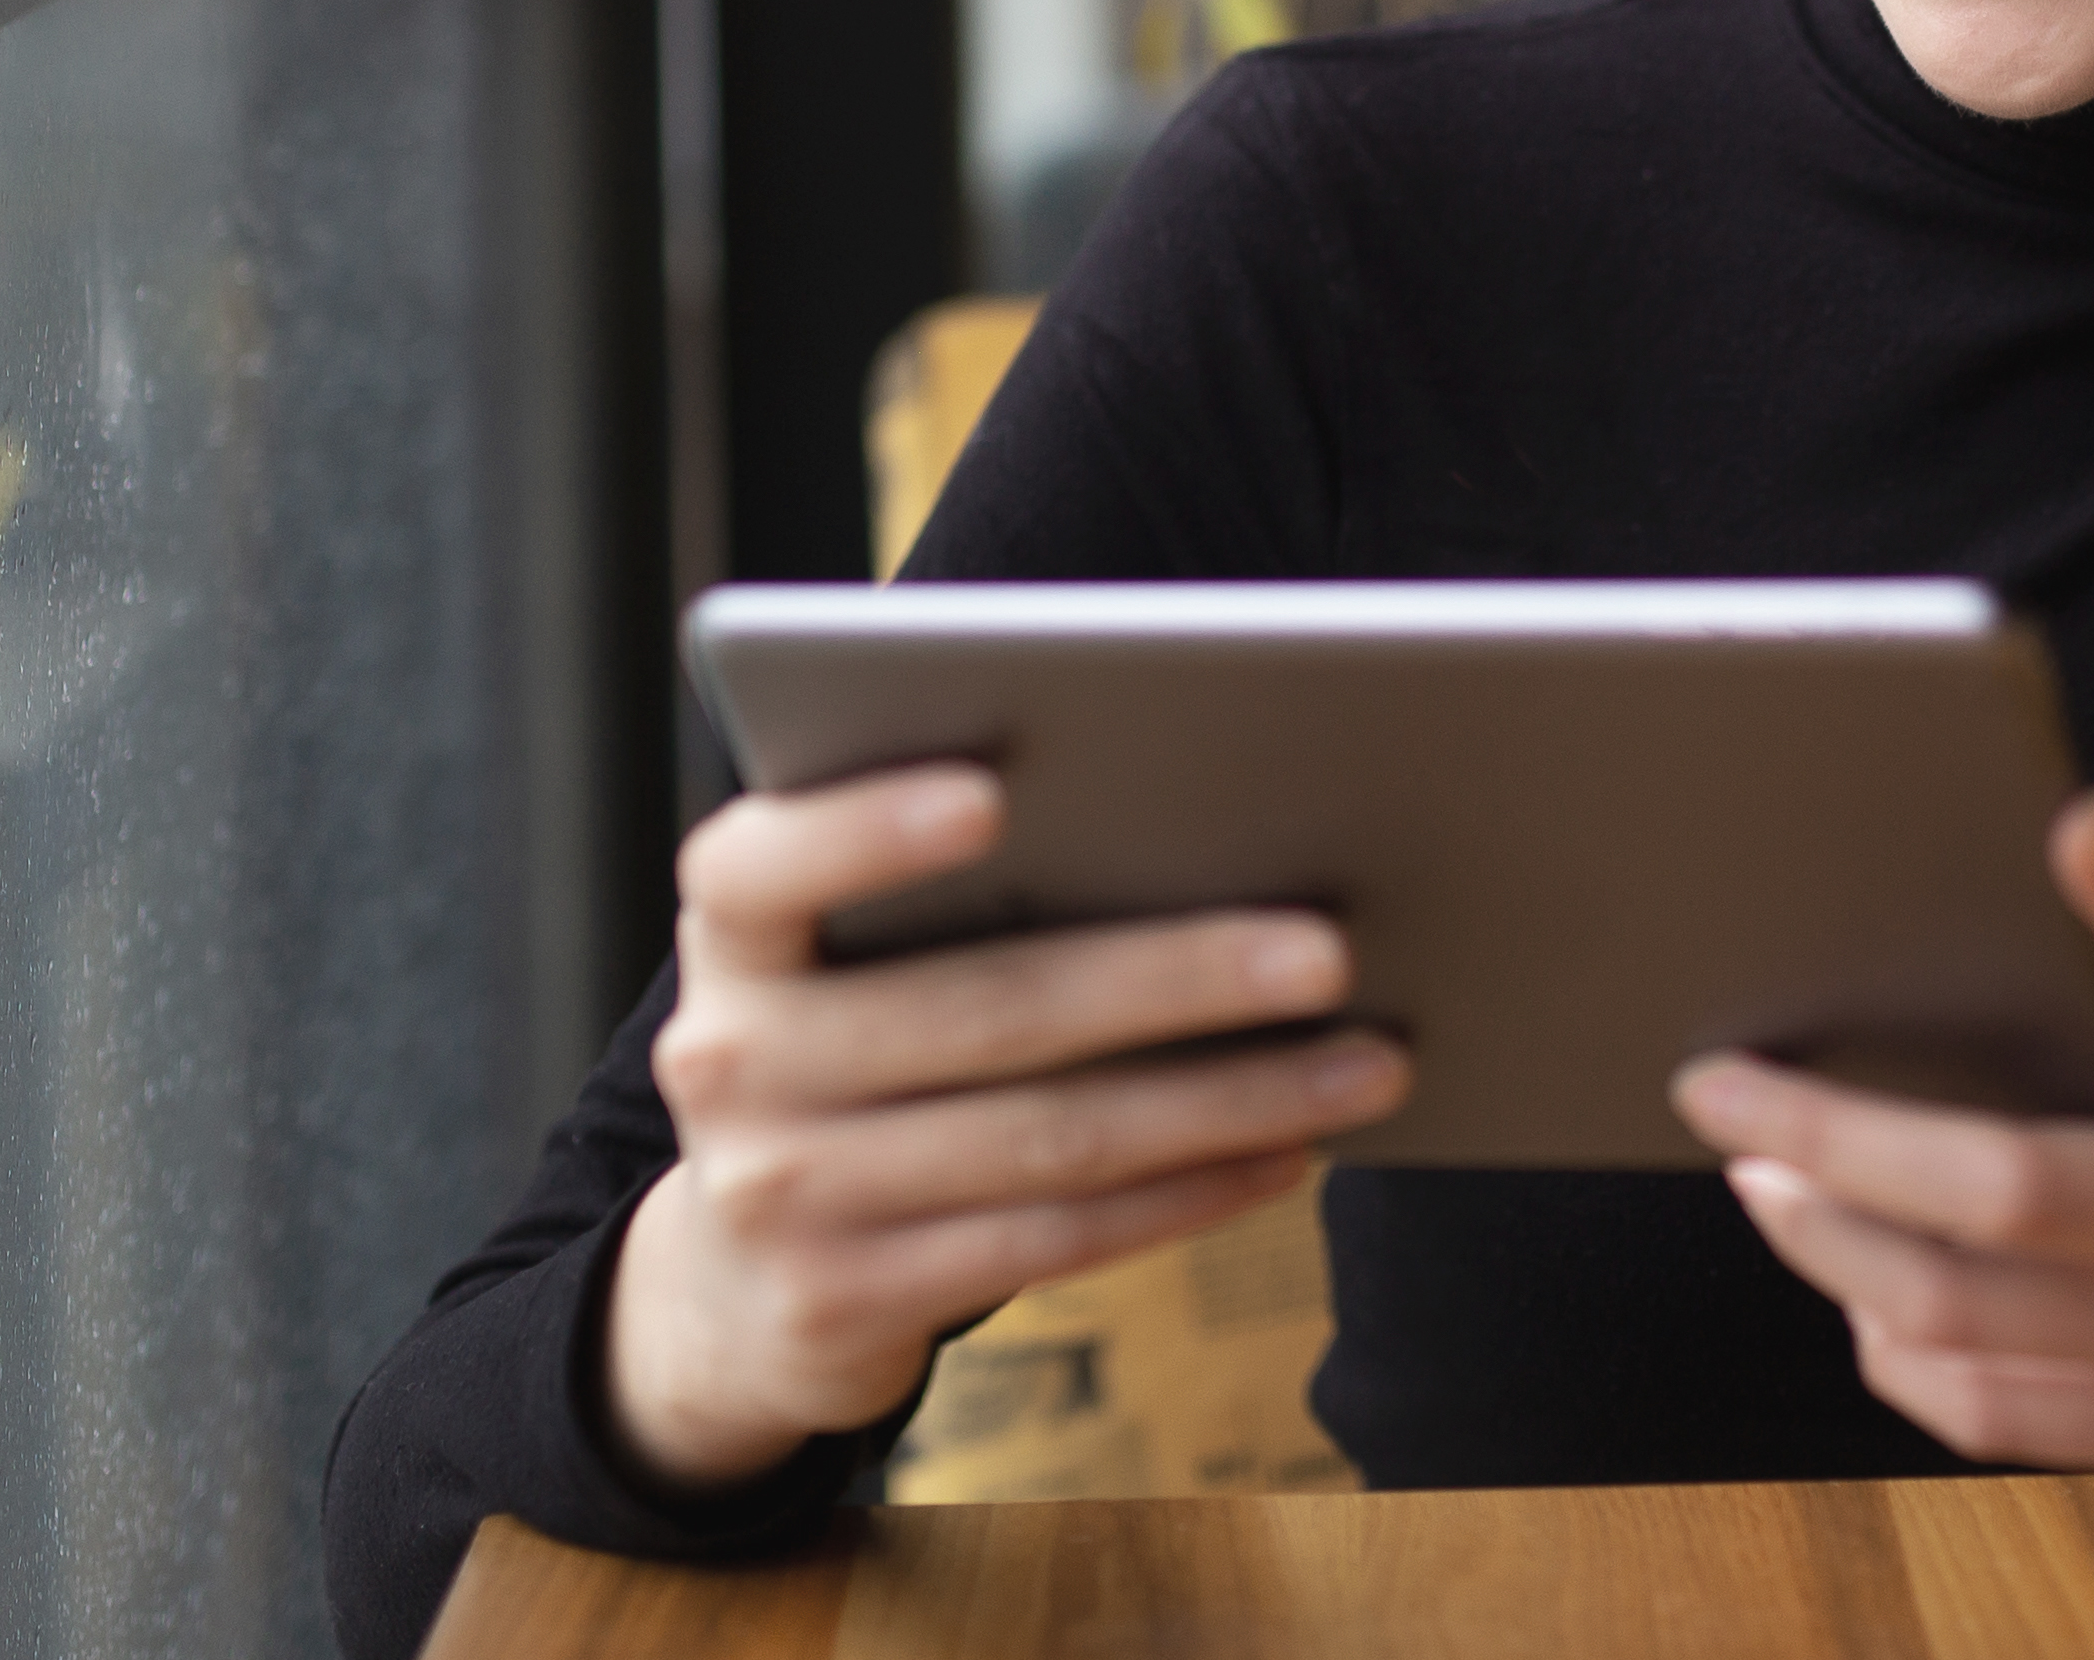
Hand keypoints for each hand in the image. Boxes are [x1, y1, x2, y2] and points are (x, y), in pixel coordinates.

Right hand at [603, 763, 1409, 1495]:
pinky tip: (1284, 1153)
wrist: (728, 1282)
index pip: (767, 863)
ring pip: (1049, 1137)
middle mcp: (730, 1059)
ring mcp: (780, 1194)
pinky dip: (1185, 1193)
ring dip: (1228, 1099)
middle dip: (1179, 975)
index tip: (996, 790)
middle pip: (987, 1006)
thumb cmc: (846, 1049)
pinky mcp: (846, 1302)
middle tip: (1330, 949)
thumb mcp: (844, 959)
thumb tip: (1198, 833)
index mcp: (732, 934)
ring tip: (1365, 1062)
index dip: (870, 826)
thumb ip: (954, 890)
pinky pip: (1051, 1239)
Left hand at [1673, 791, 2093, 1471]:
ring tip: (1772, 1186)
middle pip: (2013, 1197)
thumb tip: (2022, 944)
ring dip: (1837, 1251)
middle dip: (1835, 1139)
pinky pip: (2008, 1415)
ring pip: (1973, 1324)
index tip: (2074, 822)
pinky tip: (1863, 1290)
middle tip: (1734, 1090)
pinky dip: (1906, 1352)